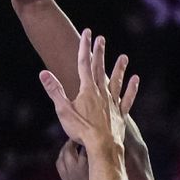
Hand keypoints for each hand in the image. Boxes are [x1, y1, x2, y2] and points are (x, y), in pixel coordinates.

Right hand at [40, 29, 138, 149]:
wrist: (102, 147)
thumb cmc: (81, 130)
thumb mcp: (63, 110)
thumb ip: (54, 90)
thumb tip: (43, 73)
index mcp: (87, 90)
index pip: (84, 64)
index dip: (85, 47)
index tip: (87, 32)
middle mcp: (102, 93)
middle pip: (99, 69)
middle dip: (99, 52)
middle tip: (101, 38)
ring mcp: (113, 103)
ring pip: (116, 82)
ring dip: (119, 69)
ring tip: (124, 57)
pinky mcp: (120, 114)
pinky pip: (127, 99)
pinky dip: (131, 89)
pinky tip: (135, 80)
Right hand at [56, 139, 90, 179]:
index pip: (59, 163)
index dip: (64, 155)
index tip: (70, 150)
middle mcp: (70, 174)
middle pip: (64, 153)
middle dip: (69, 145)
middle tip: (77, 139)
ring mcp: (79, 169)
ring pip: (71, 148)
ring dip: (78, 141)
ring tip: (86, 138)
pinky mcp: (90, 164)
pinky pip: (85, 149)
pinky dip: (88, 144)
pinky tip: (97, 143)